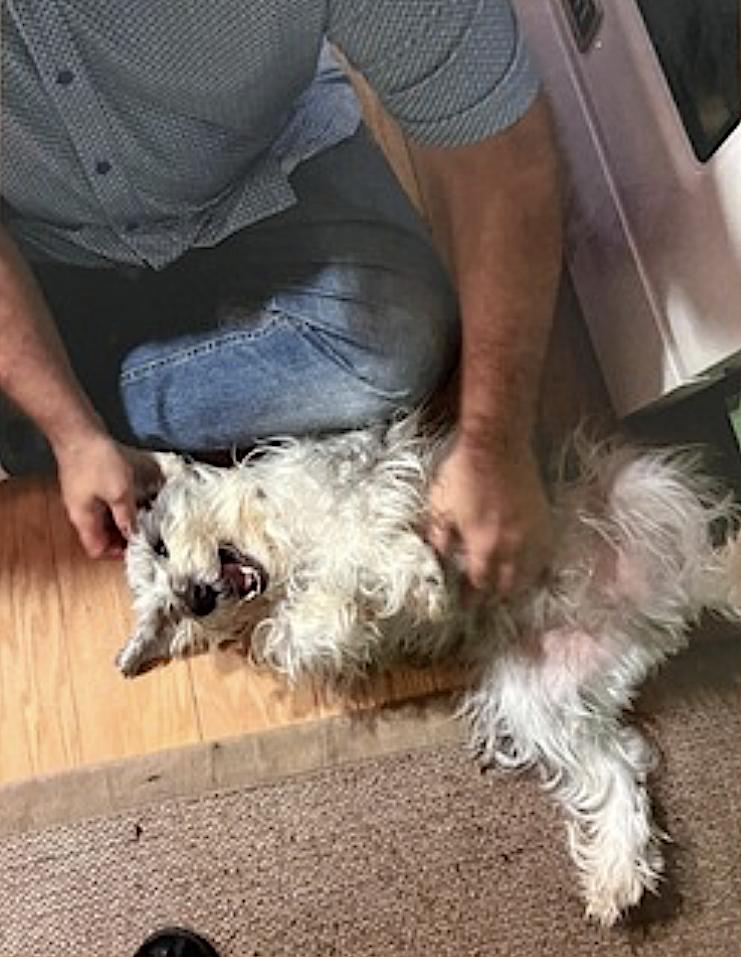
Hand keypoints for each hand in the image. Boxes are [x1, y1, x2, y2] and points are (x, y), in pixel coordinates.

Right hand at [54, 430, 162, 558]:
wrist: (79, 431)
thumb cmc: (98, 462)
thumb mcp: (119, 492)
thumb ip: (127, 516)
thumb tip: (134, 536)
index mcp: (84, 519)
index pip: (96, 550)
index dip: (116, 553)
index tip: (138, 547)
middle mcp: (80, 512)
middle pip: (101, 536)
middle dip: (123, 538)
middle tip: (146, 532)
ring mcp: (83, 497)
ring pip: (104, 519)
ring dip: (122, 521)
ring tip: (144, 516)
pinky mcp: (88, 483)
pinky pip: (104, 503)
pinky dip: (119, 506)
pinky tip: (135, 498)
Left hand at [426, 434, 552, 598]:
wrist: (496, 443)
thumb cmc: (463, 473)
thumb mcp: (439, 507)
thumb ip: (438, 539)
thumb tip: (435, 561)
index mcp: (483, 546)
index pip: (479, 585)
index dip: (471, 599)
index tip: (465, 607)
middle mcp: (512, 546)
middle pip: (509, 585)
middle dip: (496, 597)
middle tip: (486, 602)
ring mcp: (532, 533)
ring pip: (530, 572)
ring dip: (518, 584)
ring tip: (508, 589)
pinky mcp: (544, 519)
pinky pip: (545, 552)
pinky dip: (537, 564)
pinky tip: (530, 565)